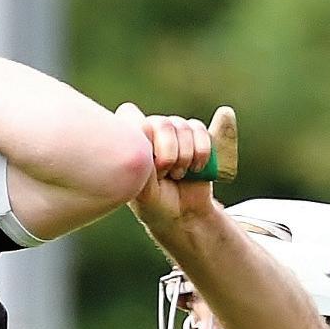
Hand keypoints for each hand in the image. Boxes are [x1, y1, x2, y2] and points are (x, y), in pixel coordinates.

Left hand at [117, 103, 215, 230]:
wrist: (184, 215)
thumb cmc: (156, 204)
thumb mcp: (142, 190)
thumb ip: (141, 164)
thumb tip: (146, 134)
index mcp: (131, 142)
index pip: (128, 114)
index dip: (140, 134)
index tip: (146, 163)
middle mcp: (150, 131)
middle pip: (160, 123)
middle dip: (167, 153)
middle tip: (165, 174)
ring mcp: (173, 132)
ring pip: (182, 126)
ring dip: (185, 156)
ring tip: (178, 175)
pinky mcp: (195, 135)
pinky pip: (200, 130)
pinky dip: (201, 151)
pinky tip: (195, 168)